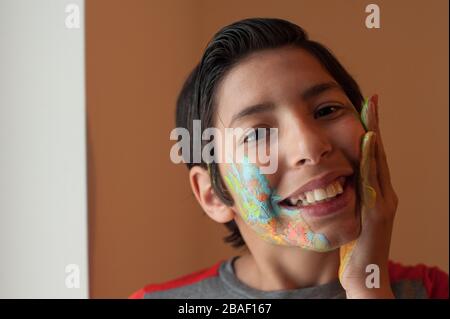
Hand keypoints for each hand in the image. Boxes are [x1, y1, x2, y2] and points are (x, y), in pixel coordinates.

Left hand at [338, 94, 398, 297]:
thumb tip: (335, 183)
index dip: (369, 133)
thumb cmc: (353, 247)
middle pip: (378, 153)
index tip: (364, 110)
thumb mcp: (350, 217)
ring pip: (379, 161)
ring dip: (375, 134)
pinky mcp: (379, 211)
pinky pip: (374, 179)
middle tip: (371, 100)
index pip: (371, 157)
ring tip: (371, 110)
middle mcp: (384, 194)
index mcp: (375, 194)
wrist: (364, 275)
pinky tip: (369, 140)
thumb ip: (347, 199)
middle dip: (375, 125)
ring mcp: (384, 201)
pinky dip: (372, 159)